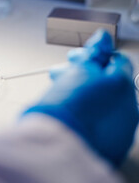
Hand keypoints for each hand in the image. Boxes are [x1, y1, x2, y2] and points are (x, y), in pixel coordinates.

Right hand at [24, 30, 138, 165]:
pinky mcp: (110, 146)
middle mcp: (128, 109)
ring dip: (85, 93)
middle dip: (85, 73)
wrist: (54, 146)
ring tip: (61, 93)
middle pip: (109, 83)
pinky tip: (70, 112)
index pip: (116, 61)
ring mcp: (120, 129)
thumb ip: (94, 53)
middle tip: (64, 73)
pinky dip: (88, 115)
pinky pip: (101, 123)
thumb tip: (103, 36)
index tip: (80, 58)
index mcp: (123, 87)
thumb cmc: (65, 109)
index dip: (94, 55)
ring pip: (104, 104)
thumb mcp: (79, 71)